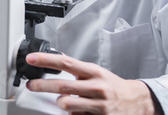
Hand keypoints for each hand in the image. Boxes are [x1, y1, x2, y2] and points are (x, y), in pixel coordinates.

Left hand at [26, 53, 160, 114]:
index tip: (31, 59)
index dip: (46, 60)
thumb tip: (55, 59)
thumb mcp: (96, 72)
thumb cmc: (112, 86)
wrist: (136, 102)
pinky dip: (72, 114)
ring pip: (67, 104)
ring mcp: (98, 105)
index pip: (65, 62)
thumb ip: (76, 68)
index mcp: (93, 72)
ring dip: (60, 103)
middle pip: (62, 86)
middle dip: (42, 86)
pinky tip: (77, 111)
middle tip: (31, 85)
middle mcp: (96, 87)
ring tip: (62, 101)